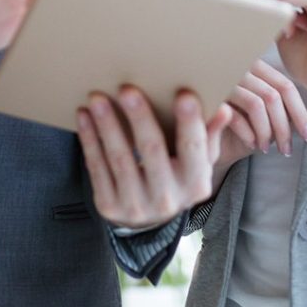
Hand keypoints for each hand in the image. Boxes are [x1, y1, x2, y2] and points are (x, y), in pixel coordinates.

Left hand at [76, 87, 232, 229]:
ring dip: (107, 125)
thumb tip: (223, 108)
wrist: (148, 218)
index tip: (184, 94)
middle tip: (127, 89)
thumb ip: (208, 135)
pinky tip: (84, 116)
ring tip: (97, 98)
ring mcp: (137, 205)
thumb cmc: (177, 176)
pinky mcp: (109, 206)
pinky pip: (97, 167)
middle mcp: (168, 199)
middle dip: (139, 117)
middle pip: (152, 150)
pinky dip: (90, 139)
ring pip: (120, 158)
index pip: (194, 148)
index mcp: (195, 184)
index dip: (190, 122)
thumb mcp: (198, 162)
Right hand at [216, 58, 306, 182]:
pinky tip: (251, 145)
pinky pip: (235, 114)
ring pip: (257, 104)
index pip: (285, 86)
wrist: (198, 132)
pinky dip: (248, 133)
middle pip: (274, 95)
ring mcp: (222, 78)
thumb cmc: (231, 124)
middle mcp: (238, 66)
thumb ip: (277, 111)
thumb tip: (305, 123)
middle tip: (287, 149)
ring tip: (267, 148)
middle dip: (285, 127)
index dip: (300, 112)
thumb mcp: (258, 115)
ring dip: (266, 131)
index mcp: (254, 66)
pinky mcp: (208, 95)